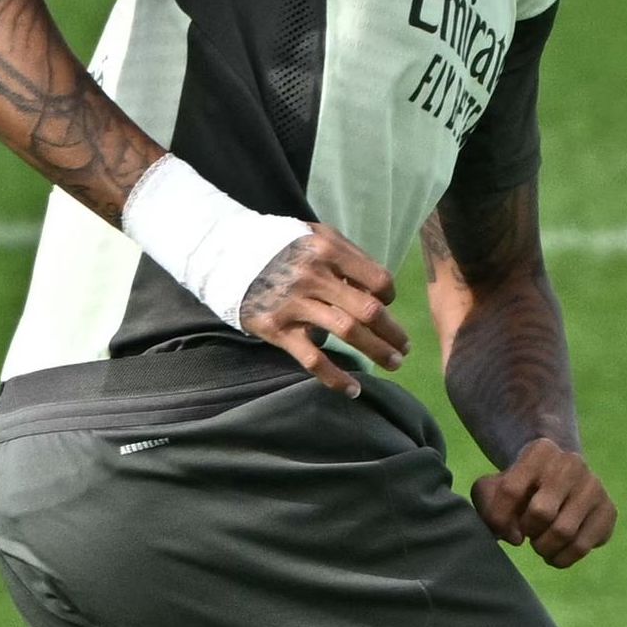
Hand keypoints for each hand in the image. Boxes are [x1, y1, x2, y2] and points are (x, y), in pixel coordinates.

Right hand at [234, 224, 407, 394]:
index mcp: (328, 251)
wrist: (221, 254)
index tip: (386, 308)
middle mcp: (314, 276)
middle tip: (404, 348)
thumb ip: (348, 257)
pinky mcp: (276, 328)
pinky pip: (313, 358)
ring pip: (348, 333)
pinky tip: (353, 390)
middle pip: (369, 311)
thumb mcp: (314, 236)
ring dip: (377, 352)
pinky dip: (336, 377)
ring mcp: (294, 304)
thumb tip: (379, 291)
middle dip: (393, 334)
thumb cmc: (279, 247)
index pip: (378, 282)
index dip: (389, 298)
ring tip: (394, 364)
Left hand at [472, 441, 615, 567]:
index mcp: (540, 451)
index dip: (500, 519)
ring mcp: (594, 487)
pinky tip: (556, 554)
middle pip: (541, 512)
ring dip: (544, 548)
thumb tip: (515, 536)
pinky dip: (563, 559)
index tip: (502, 530)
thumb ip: (488, 506)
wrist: (560, 481)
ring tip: (541, 545)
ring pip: (564, 532)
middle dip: (528, 531)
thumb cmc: (519, 488)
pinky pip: (582, 546)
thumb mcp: (492, 488)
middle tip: (528, 533)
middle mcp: (572, 463)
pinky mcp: (609, 510)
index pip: (511, 490)